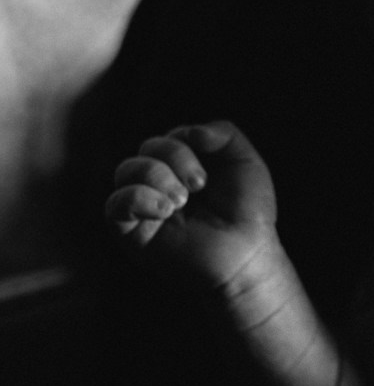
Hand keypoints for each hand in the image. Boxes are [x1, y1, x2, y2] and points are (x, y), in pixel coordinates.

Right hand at [105, 120, 279, 294]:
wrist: (245, 252)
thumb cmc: (247, 210)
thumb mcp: (245, 161)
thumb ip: (223, 133)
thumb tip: (189, 132)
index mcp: (182, 164)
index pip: (170, 136)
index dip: (186, 143)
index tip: (209, 171)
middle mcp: (159, 181)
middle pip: (147, 147)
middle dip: (176, 158)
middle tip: (199, 185)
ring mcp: (143, 205)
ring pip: (126, 170)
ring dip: (158, 177)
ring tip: (181, 201)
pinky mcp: (131, 231)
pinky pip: (114, 204)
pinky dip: (138, 198)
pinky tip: (165, 211)